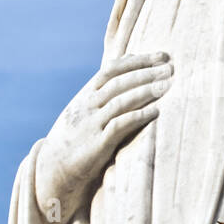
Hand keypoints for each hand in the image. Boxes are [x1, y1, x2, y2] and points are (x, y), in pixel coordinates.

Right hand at [35, 51, 172, 223]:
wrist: (53, 167)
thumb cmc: (77, 135)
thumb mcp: (86, 107)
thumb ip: (106, 87)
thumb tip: (131, 60)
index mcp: (85, 94)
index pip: (112, 69)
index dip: (138, 61)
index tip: (161, 56)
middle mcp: (87, 105)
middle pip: (119, 83)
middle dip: (146, 73)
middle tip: (170, 69)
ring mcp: (91, 124)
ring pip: (120, 101)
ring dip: (145, 92)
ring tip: (167, 86)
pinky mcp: (97, 144)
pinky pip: (119, 126)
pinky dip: (137, 116)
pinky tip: (155, 112)